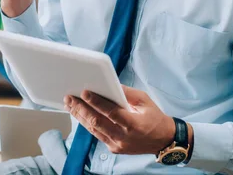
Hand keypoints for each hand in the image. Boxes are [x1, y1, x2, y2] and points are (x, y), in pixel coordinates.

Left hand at [64, 85, 179, 155]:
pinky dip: (87, 124)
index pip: (110, 112)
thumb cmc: (154, 117)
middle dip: (81, 108)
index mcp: (133, 123)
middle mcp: (124, 136)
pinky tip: (80, 115)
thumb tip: (109, 84)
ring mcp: (117, 145)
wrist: (163, 140)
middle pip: (97, 121)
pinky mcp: (114, 149)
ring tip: (69, 105)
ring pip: (93, 129)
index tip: (84, 92)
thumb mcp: (145, 100)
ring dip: (80, 116)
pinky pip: (97, 135)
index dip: (96, 102)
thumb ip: (127, 93)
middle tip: (69, 97)